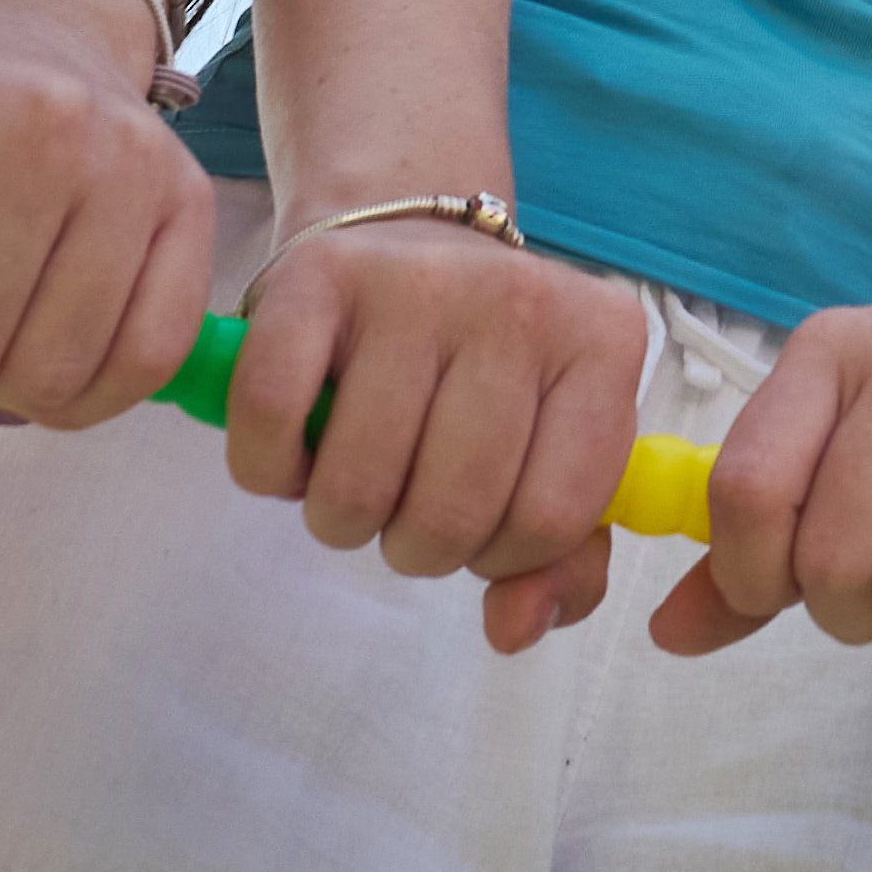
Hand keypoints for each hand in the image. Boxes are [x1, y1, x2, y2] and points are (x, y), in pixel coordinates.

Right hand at [226, 213, 653, 655]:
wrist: (406, 240)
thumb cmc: (483, 374)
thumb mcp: (550, 456)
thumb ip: (558, 564)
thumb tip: (512, 631)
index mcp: (602, 345)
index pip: (554, 518)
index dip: (503, 557)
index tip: (482, 527)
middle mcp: (519, 301)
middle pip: (453, 513)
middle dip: (417, 546)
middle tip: (407, 503)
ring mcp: (416, 282)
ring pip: (358, 485)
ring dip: (339, 518)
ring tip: (355, 474)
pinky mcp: (316, 276)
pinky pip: (270, 420)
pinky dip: (268, 468)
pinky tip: (295, 446)